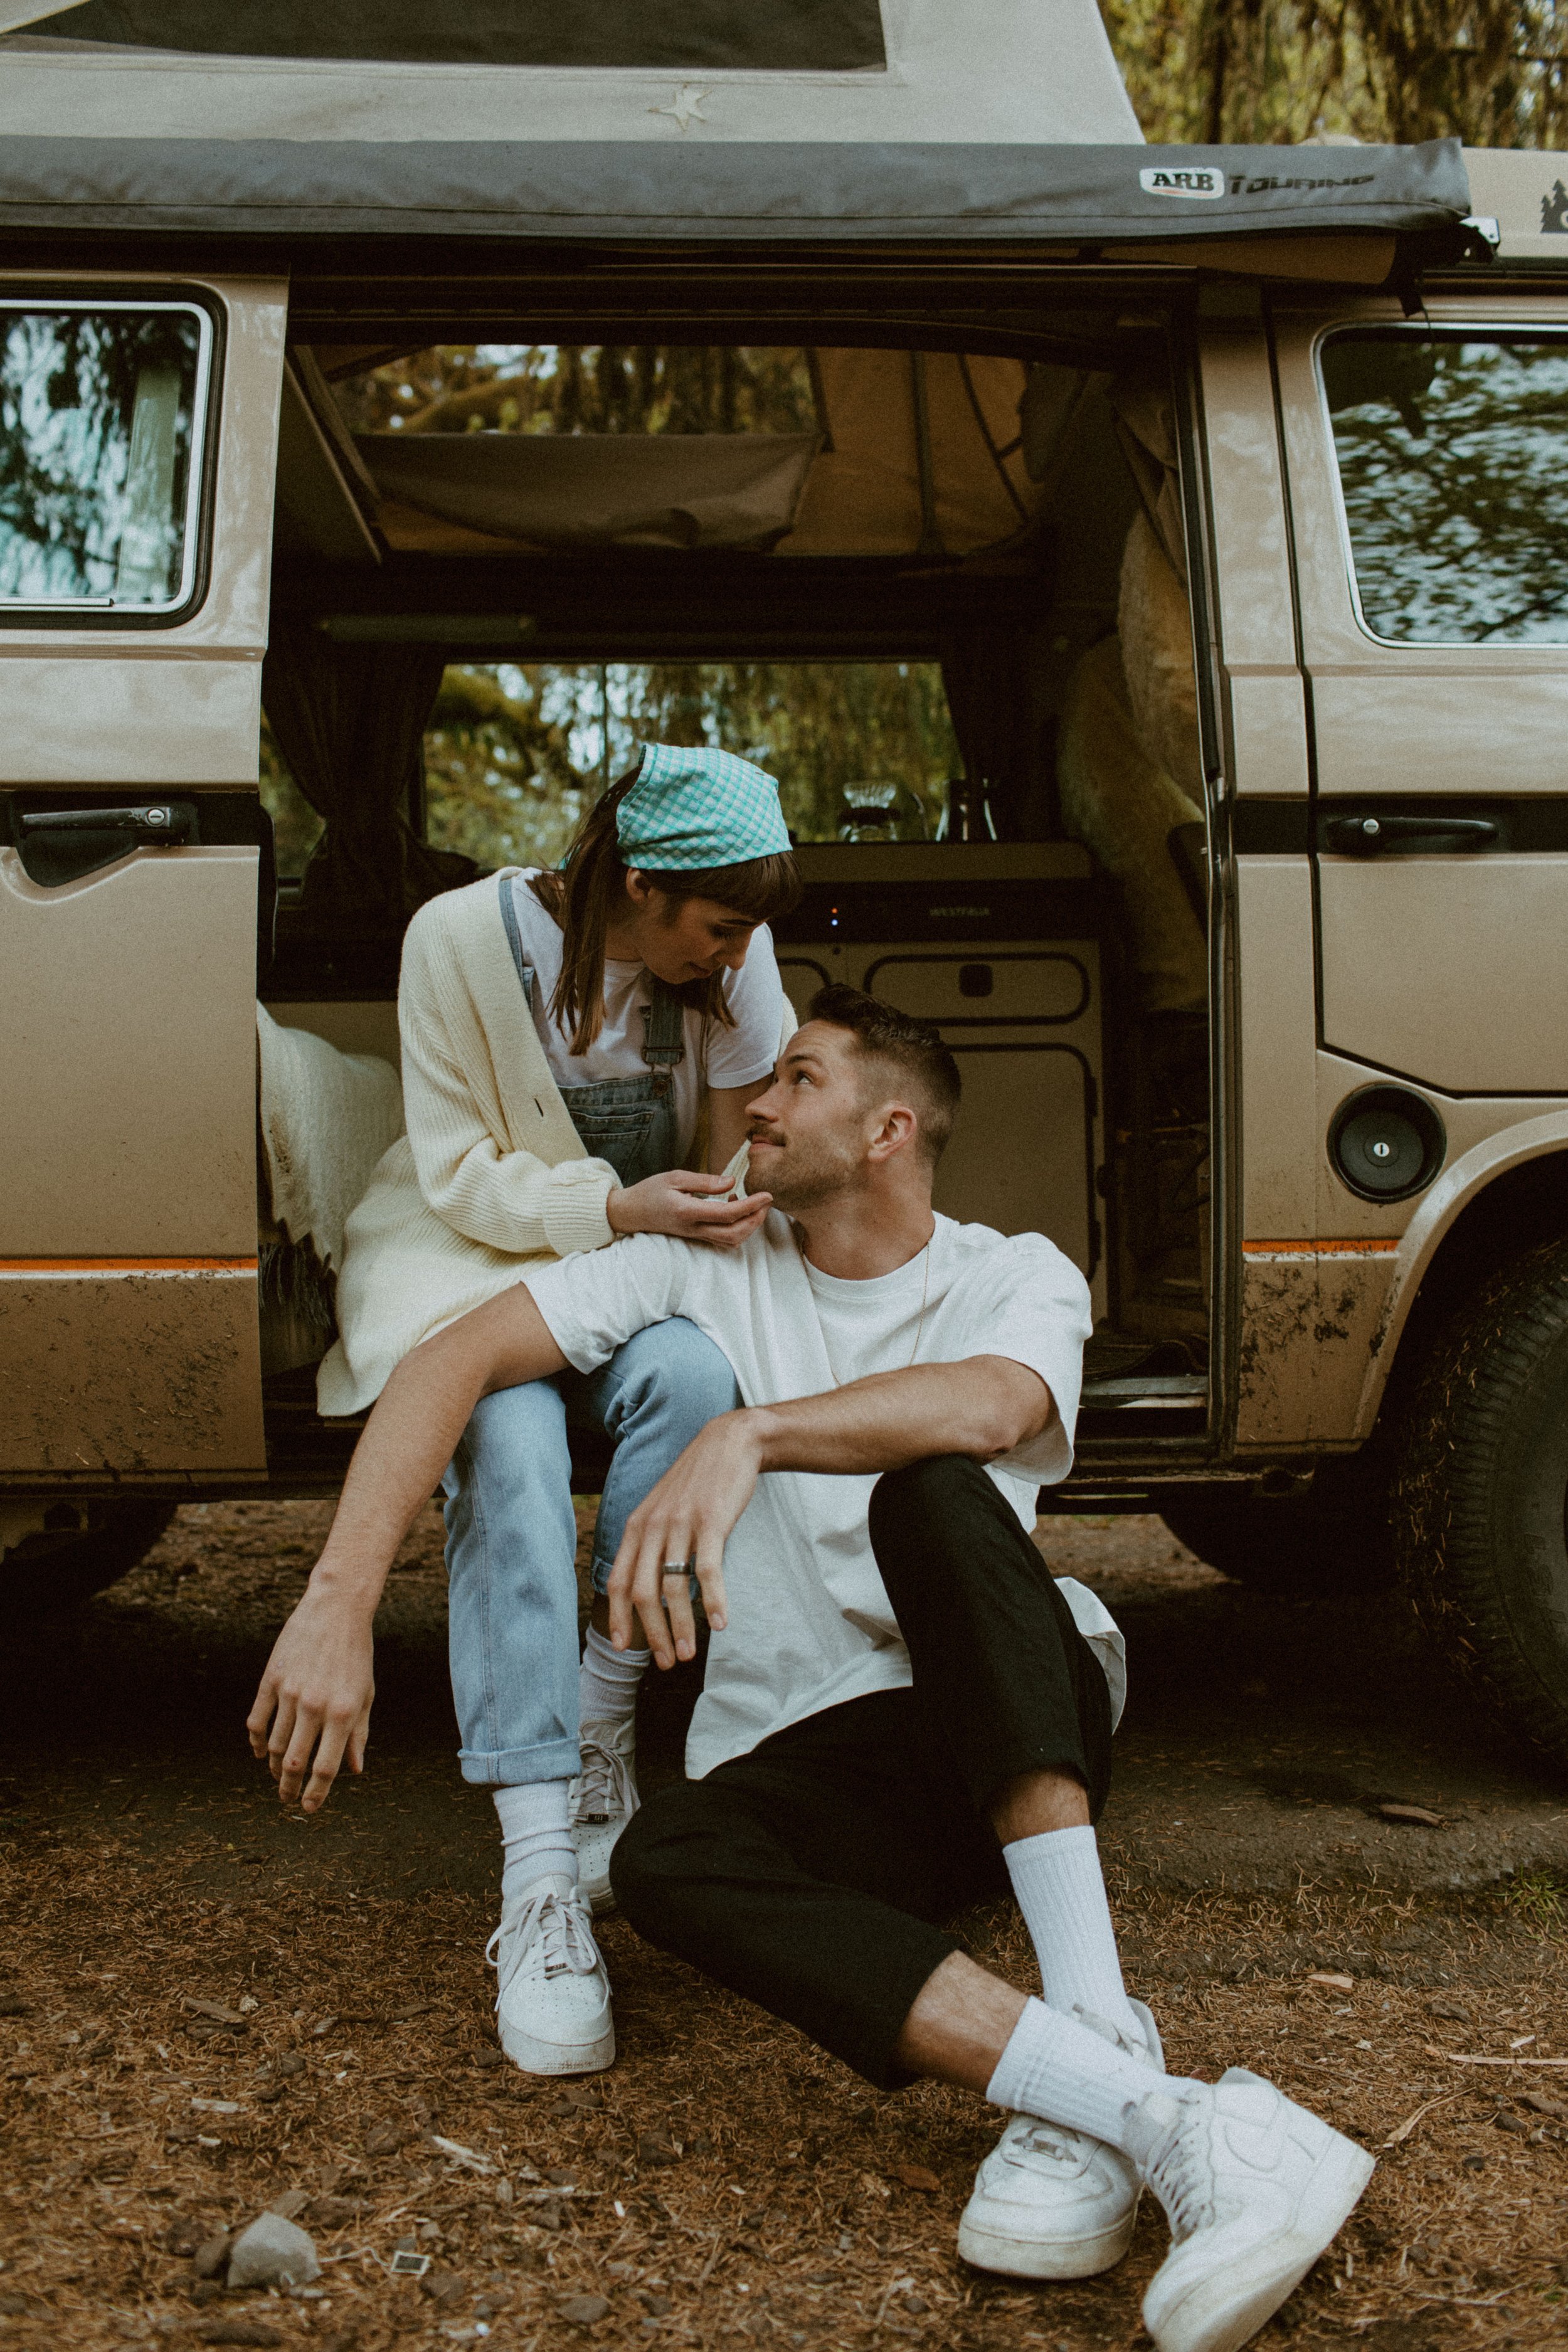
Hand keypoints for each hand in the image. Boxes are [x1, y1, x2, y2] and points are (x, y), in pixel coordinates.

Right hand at [246, 1583, 375, 1813]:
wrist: (336, 1609)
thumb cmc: (356, 1655)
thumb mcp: (365, 1695)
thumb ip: (358, 1734)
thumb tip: (354, 1771)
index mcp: (343, 1713)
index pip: (326, 1768)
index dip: (316, 1794)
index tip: (309, 1808)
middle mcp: (314, 1707)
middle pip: (296, 1763)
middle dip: (290, 1788)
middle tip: (287, 1800)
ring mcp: (290, 1693)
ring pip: (275, 1745)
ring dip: (276, 1767)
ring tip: (279, 1776)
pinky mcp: (271, 1679)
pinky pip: (257, 1720)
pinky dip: (257, 1741)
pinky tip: (261, 1751)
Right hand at [606, 1168, 769, 1250]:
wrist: (631, 1212)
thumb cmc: (651, 1191)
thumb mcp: (675, 1177)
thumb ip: (704, 1181)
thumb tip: (731, 1182)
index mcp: (688, 1212)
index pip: (728, 1214)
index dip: (752, 1205)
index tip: (767, 1194)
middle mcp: (694, 1229)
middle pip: (734, 1234)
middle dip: (756, 1219)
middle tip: (766, 1200)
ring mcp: (695, 1236)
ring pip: (731, 1240)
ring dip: (749, 1225)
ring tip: (753, 1203)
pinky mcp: (697, 1237)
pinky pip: (723, 1239)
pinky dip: (737, 1228)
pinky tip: (734, 1207)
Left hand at [607, 1410, 763, 1666]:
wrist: (728, 1443)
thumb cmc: (697, 1483)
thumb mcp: (662, 1509)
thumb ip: (651, 1542)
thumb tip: (648, 1586)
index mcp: (637, 1526)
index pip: (618, 1581)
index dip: (619, 1617)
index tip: (623, 1647)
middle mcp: (652, 1527)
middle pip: (643, 1592)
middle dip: (652, 1633)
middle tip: (665, 1662)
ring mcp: (681, 1524)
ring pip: (673, 1587)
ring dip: (682, 1626)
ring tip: (689, 1653)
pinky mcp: (710, 1522)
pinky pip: (708, 1570)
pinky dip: (713, 1600)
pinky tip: (722, 1623)